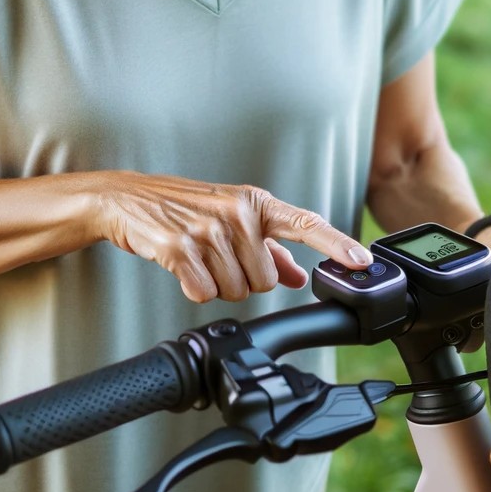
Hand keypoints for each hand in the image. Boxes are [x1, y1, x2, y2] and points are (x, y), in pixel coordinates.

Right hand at [95, 171, 371, 302]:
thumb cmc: (184, 206)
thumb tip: (299, 274)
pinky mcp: (179, 248)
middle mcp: (237, 213)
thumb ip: (270, 248)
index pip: (305, 223)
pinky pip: (203, 292)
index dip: (336, 244)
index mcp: (255, 203)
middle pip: (266, 281)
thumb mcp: (232, 218)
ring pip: (236, 290)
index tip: (362, 261)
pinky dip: (194, 288)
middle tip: (218, 257)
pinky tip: (182, 266)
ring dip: (217, 284)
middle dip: (244, 279)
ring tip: (198, 257)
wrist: (128, 199)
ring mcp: (208, 230)